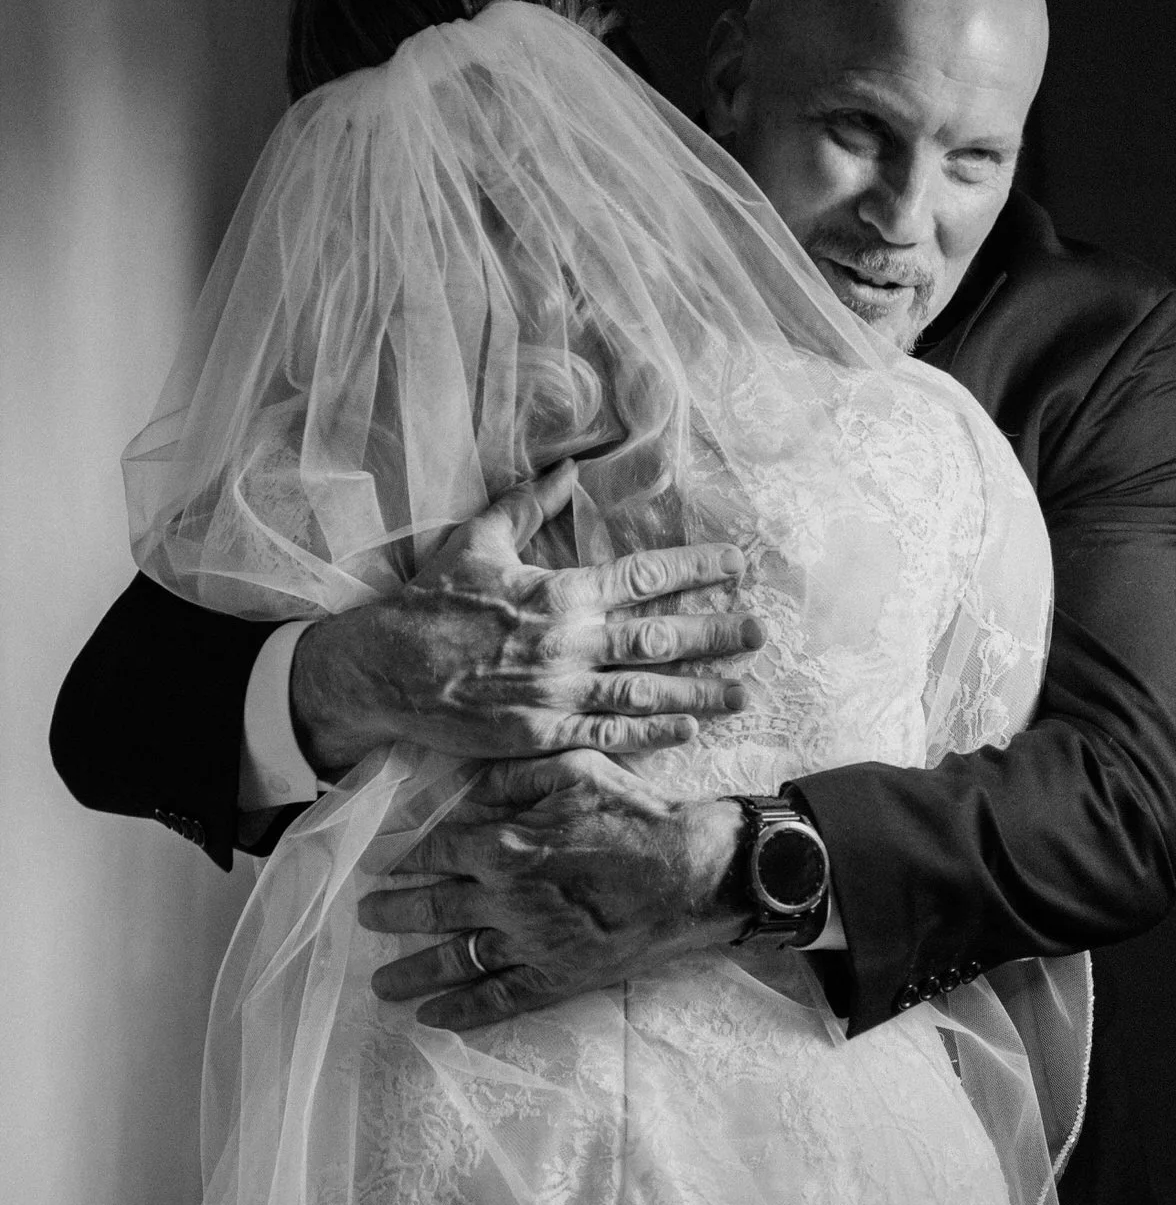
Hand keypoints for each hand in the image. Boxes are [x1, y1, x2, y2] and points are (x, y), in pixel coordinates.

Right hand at [290, 464, 765, 775]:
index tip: (739, 566)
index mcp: (560, 591)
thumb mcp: (477, 540)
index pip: (644, 576)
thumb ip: (529, 505)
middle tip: (763, 630)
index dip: (696, 570)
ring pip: (645, 690)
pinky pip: (608, 734)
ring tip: (746, 690)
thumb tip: (569, 470)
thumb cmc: (430, 602)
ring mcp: (558, 691)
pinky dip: (652, 731)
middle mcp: (568, 641)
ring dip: (701, 689)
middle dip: (716, 632)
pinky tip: (689, 728)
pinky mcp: (541, 732)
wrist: (383, 670)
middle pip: (659, 635)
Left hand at [359, 751, 748, 1029]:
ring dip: (411, 972)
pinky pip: (499, 999)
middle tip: (363, 917)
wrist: (691, 870)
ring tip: (379, 982)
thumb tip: (462, 788)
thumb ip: (512, 776)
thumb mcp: (573, 768)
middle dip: (391, 914)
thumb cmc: (635, 813)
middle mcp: (506, 900)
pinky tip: (431, 1018)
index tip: (376, 863)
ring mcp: (530, 944)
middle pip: (431, 911)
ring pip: (455, 961)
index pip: (436, 852)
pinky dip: (462, 1011)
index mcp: (505, 847)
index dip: (402, 857)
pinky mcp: (557, 976)